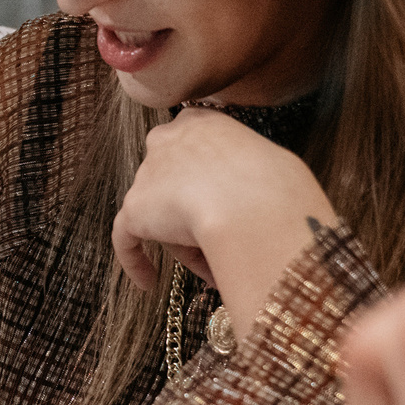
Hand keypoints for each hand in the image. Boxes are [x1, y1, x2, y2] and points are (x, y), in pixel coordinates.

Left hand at [112, 107, 340, 336]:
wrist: (254, 206)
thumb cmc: (277, 186)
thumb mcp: (274, 165)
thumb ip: (252, 174)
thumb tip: (254, 201)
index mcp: (203, 121)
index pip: (194, 148)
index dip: (207, 180)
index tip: (221, 201)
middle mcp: (169, 139)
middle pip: (176, 182)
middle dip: (196, 212)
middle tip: (223, 240)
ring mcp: (148, 174)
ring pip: (162, 214)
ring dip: (185, 242)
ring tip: (216, 268)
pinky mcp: (135, 209)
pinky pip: (126, 238)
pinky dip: (135, 260)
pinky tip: (148, 282)